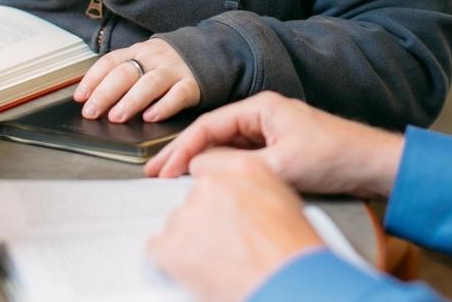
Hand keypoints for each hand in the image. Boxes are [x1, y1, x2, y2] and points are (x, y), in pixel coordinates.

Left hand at [73, 38, 199, 122]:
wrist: (210, 52)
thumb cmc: (168, 64)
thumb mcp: (144, 61)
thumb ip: (123, 76)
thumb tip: (92, 100)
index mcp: (138, 52)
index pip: (110, 62)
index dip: (93, 79)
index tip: (80, 97)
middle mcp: (154, 58)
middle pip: (126, 73)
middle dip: (106, 93)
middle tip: (92, 111)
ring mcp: (174, 70)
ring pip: (150, 83)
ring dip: (131, 100)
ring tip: (117, 116)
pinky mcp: (193, 84)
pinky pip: (178, 95)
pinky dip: (164, 106)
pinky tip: (151, 117)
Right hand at [145, 92, 404, 199]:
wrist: (372, 164)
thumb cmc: (335, 155)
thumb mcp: (282, 164)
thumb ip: (238, 165)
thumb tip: (200, 167)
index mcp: (262, 107)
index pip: (209, 125)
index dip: (182, 148)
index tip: (163, 168)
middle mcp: (263, 115)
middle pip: (213, 134)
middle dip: (184, 154)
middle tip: (156, 173)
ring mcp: (271, 132)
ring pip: (226, 147)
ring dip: (202, 163)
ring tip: (175, 181)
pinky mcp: (279, 149)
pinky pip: (241, 158)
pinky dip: (223, 169)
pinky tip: (210, 183)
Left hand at [146, 151, 323, 301]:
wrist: (288, 282)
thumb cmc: (294, 252)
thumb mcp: (284, 202)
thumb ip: (254, 191)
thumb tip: (241, 200)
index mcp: (243, 169)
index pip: (207, 168)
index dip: (214, 195)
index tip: (218, 210)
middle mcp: (211, 185)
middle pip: (193, 199)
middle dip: (204, 221)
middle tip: (224, 244)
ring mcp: (188, 213)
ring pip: (177, 225)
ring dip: (190, 242)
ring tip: (217, 263)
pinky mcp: (171, 244)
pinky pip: (157, 250)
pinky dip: (170, 263)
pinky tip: (194, 271)